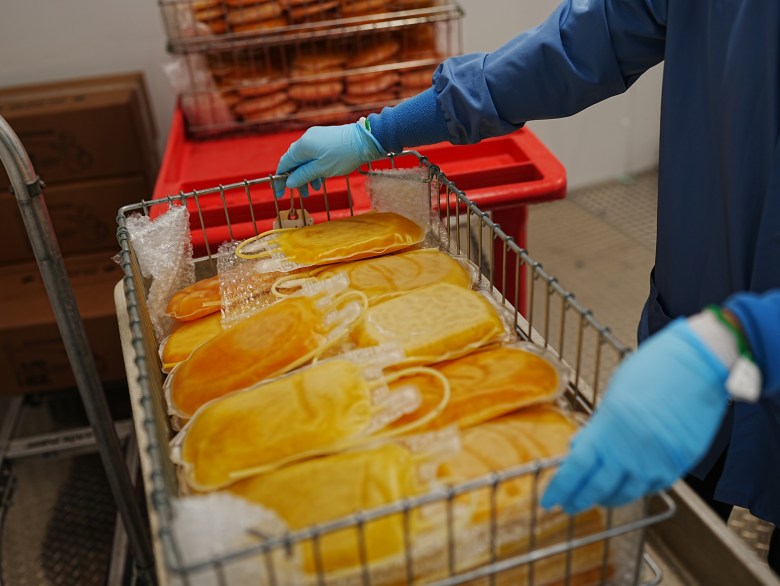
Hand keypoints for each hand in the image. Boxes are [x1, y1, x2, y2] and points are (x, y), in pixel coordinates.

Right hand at [274, 121, 385, 197]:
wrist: (366, 140)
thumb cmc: (344, 155)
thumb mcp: (322, 169)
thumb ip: (303, 175)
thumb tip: (289, 182)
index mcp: (302, 146)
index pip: (284, 163)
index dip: (280, 179)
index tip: (280, 193)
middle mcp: (307, 140)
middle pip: (295, 162)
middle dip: (297, 180)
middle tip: (302, 195)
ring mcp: (316, 139)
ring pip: (306, 161)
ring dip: (308, 176)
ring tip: (315, 190)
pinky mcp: (326, 140)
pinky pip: (315, 157)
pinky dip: (316, 169)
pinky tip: (322, 180)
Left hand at [541, 318, 729, 513]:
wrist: (699, 365)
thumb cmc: (655, 368)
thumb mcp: (615, 394)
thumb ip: (599, 425)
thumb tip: (580, 448)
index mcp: (609, 427)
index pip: (577, 467)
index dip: (562, 487)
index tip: (550, 499)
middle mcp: (632, 449)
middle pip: (599, 487)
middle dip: (580, 500)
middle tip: (569, 506)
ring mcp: (658, 460)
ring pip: (627, 493)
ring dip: (608, 499)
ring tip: (596, 499)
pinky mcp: (680, 463)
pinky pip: (654, 486)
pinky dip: (637, 490)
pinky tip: (627, 487)